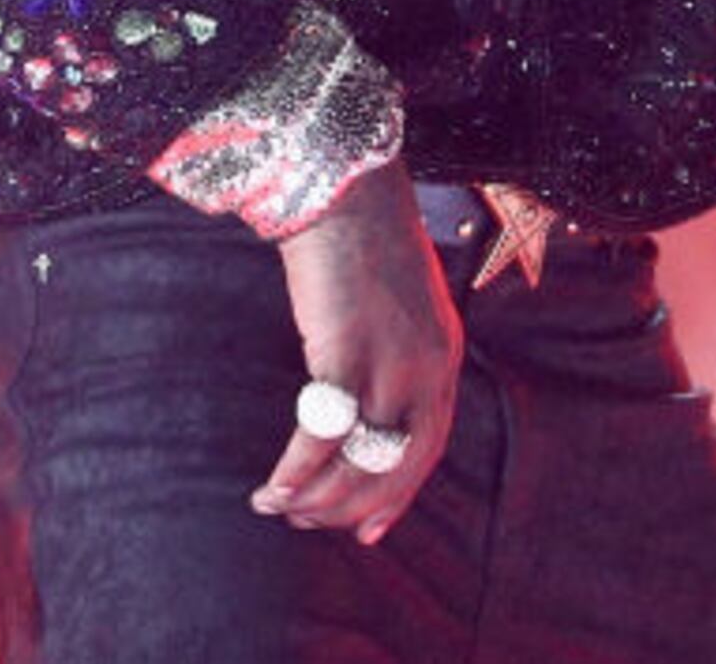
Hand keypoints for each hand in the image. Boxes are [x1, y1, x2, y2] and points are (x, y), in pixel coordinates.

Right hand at [254, 163, 461, 543]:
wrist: (344, 182)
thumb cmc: (358, 232)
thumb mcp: (394, 298)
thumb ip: (391, 343)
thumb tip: (359, 384)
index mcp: (442, 358)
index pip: (426, 450)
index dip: (395, 497)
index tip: (365, 532)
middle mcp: (427, 371)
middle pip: (393, 467)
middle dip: (347, 507)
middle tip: (305, 523)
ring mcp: (390, 365)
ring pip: (360, 461)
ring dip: (316, 497)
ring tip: (276, 507)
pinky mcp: (347, 353)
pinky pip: (324, 433)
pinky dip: (297, 468)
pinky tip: (273, 483)